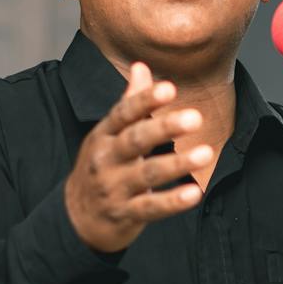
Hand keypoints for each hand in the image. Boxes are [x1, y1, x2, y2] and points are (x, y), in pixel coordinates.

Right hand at [64, 62, 212, 253]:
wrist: (76, 217)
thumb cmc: (101, 167)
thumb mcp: (108, 134)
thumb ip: (129, 103)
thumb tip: (142, 66)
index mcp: (104, 135)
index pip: (123, 113)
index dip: (145, 101)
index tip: (169, 88)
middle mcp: (106, 159)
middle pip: (135, 140)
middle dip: (164, 128)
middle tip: (195, 118)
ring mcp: (114, 188)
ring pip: (147, 174)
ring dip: (177, 163)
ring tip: (206, 153)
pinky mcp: (125, 214)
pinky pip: (150, 207)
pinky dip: (172, 201)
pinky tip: (194, 193)